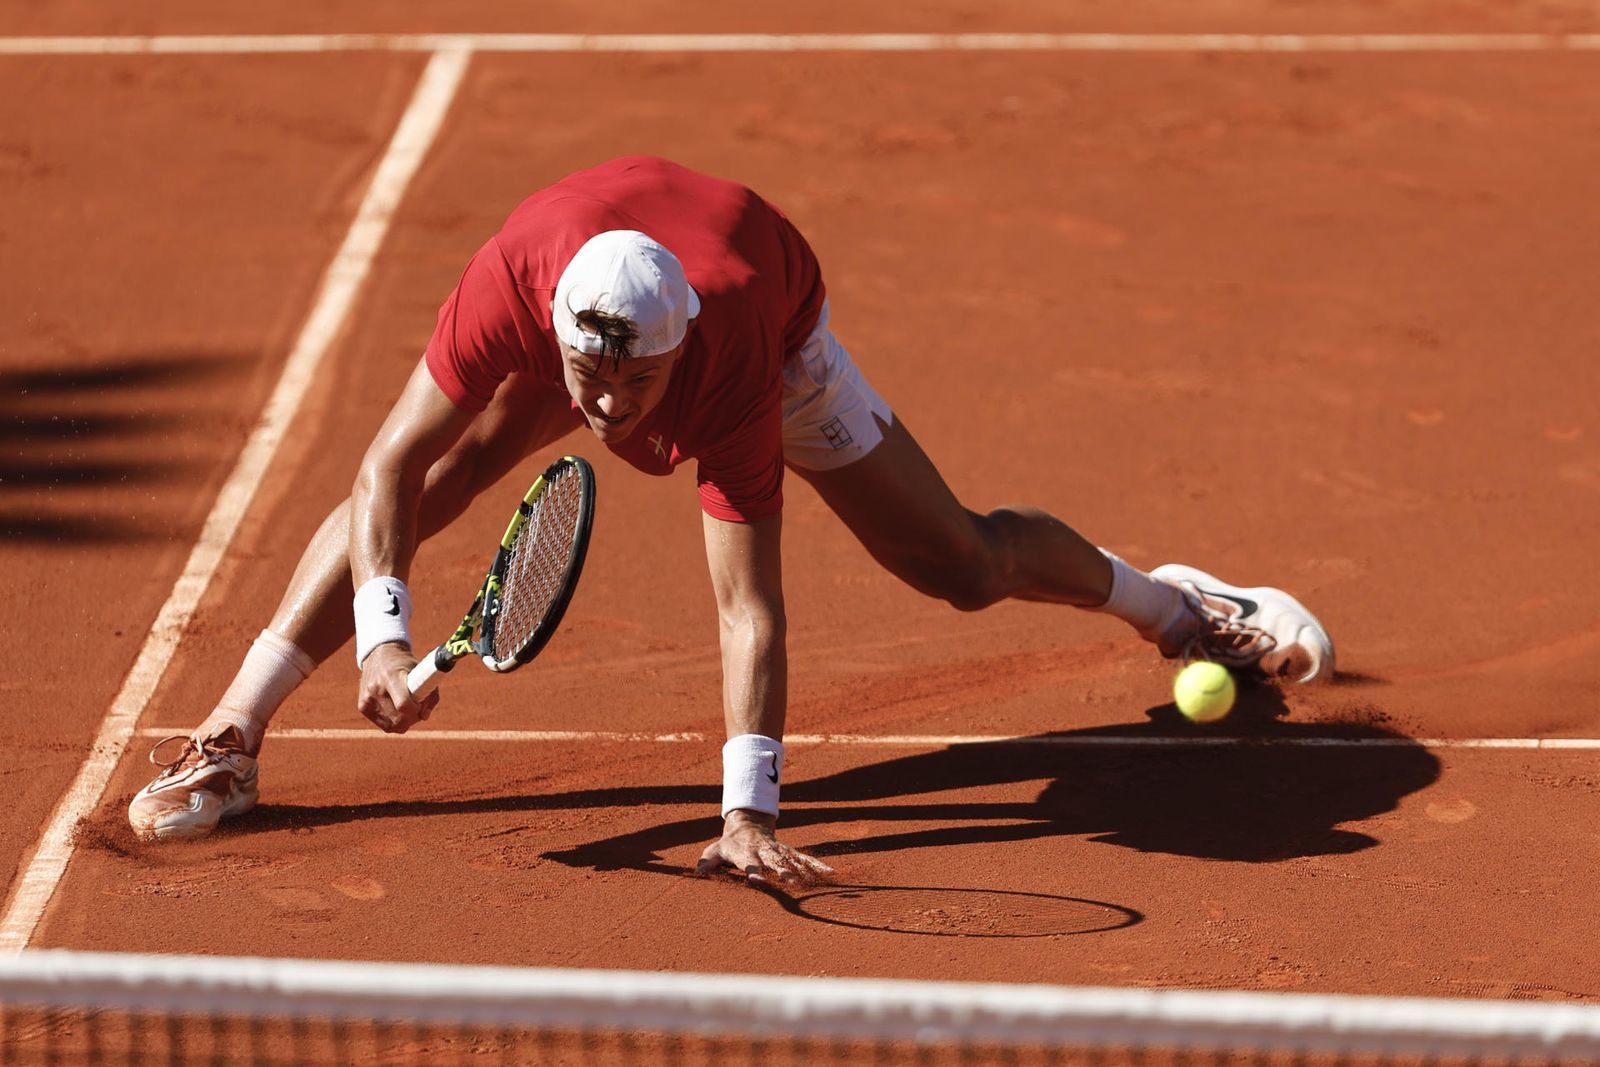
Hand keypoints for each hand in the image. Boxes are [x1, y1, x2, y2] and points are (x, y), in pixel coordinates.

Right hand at [356, 642, 438, 733]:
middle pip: (397, 719)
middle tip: (417, 709)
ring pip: (391, 726)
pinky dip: (394, 722)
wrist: (379, 655)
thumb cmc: (405, 665)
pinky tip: (397, 711)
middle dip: (412, 719)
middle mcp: (376, 689)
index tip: (421, 705)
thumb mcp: (422, 672)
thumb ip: (430, 694)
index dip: (416, 710)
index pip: (403, 704)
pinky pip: (384, 725)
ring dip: (404, 722)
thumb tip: (424, 716)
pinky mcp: (362, 706)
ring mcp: (367, 699)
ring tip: (408, 709)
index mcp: (390, 677)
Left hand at [695, 809, 835, 885]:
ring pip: (793, 861)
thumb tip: (698, 871)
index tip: (757, 881)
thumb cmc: (730, 844)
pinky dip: (818, 866)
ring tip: (813, 882)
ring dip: (803, 871)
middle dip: (783, 872)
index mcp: (747, 853)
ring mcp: (779, 851)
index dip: (753, 872)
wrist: (748, 824)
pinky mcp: (789, 852)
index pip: (750, 864)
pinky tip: (831, 874)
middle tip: (791, 883)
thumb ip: (709, 860)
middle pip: (775, 862)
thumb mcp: (716, 849)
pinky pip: (805, 859)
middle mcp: (765, 851)